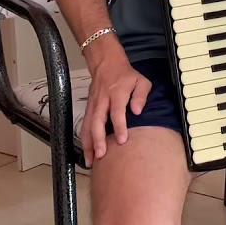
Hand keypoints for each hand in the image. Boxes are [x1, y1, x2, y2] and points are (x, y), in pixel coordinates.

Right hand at [80, 39, 150, 164]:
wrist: (106, 64)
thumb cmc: (126, 75)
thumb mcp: (141, 81)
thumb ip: (141, 95)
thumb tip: (137, 111)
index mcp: (116, 93)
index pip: (116, 112)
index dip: (119, 127)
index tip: (121, 141)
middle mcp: (102, 100)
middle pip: (98, 121)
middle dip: (98, 139)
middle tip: (101, 155)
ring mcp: (93, 105)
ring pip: (88, 126)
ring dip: (87, 144)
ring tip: (90, 161)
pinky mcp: (88, 109)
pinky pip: (84, 126)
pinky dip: (84, 140)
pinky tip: (86, 153)